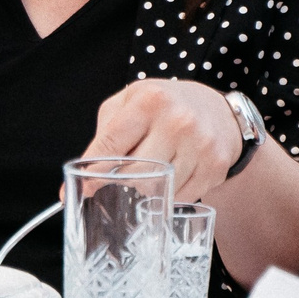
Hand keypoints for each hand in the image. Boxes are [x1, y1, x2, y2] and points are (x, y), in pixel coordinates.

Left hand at [81, 78, 243, 200]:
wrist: (217, 109)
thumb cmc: (164, 106)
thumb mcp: (130, 102)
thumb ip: (104, 133)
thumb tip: (81, 178)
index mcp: (150, 100)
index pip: (110, 145)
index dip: (92, 172)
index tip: (81, 188)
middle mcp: (178, 121)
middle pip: (134, 173)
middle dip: (123, 178)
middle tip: (124, 173)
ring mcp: (200, 145)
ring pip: (157, 189)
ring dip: (147, 187)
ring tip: (154, 167)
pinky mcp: (215, 166)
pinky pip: (181, 197)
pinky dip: (170, 193)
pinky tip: (174, 175)